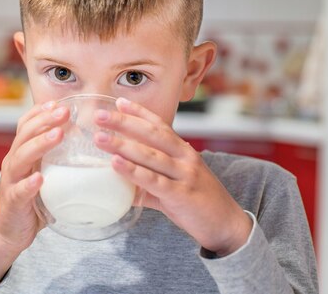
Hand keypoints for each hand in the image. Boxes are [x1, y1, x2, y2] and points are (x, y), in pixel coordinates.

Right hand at [0, 101, 68, 282]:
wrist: (10, 232)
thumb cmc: (31, 202)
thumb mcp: (43, 174)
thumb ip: (56, 160)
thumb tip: (87, 145)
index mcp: (20, 154)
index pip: (25, 125)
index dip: (39, 112)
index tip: (58, 102)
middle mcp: (13, 163)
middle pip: (24, 135)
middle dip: (44, 121)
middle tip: (65, 112)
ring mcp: (11, 181)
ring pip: (21, 157)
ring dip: (39, 144)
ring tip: (58, 135)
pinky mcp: (13, 201)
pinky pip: (20, 191)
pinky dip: (29, 184)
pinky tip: (39, 178)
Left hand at [94, 98, 251, 256]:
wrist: (227, 225)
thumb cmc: (197, 201)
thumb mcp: (175, 182)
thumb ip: (148, 180)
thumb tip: (120, 181)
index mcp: (183, 150)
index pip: (160, 125)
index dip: (139, 112)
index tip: (119, 101)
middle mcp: (184, 157)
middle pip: (151, 134)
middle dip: (124, 123)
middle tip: (100, 116)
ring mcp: (183, 174)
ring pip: (150, 155)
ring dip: (123, 145)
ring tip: (101, 138)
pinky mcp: (180, 194)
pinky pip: (153, 180)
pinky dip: (133, 171)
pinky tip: (116, 164)